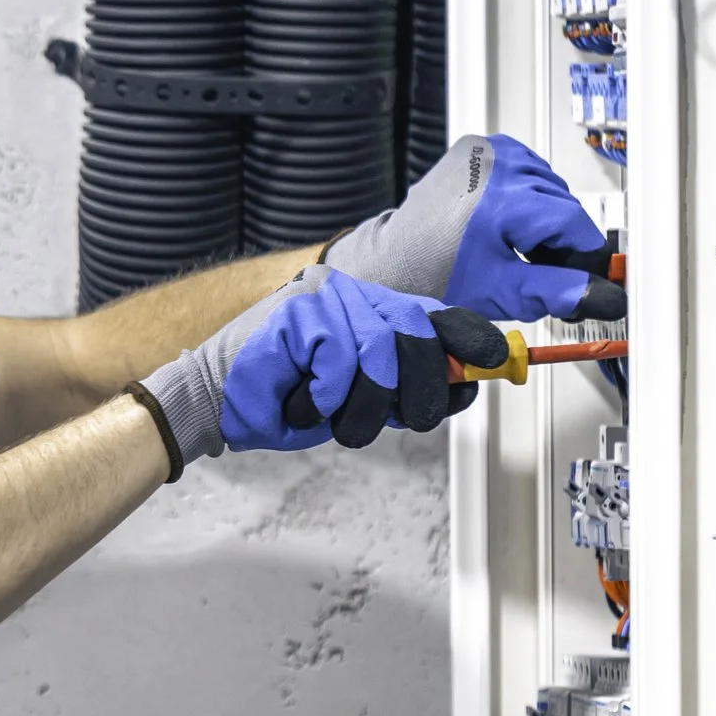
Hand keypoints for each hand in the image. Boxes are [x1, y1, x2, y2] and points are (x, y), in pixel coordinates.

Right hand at [135, 266, 510, 468]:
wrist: (219, 401)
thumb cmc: (287, 400)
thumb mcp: (361, 399)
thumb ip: (409, 389)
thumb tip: (466, 386)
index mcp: (373, 313)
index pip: (437, 316)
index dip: (471, 340)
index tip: (496, 361)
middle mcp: (355, 298)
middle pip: (418, 339)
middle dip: (415, 392)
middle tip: (394, 417)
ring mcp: (326, 301)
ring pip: (380, 357)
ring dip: (359, 406)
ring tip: (331, 413)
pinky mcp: (299, 316)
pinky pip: (339, 365)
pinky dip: (325, 399)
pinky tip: (303, 399)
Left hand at [325, 134, 626, 323]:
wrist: (393, 261)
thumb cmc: (433, 277)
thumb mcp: (503, 292)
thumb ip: (557, 292)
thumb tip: (603, 296)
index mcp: (501, 199)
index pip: (572, 221)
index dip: (584, 254)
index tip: (584, 277)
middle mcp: (494, 166)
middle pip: (562, 202)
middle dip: (561, 239)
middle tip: (542, 270)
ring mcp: (485, 151)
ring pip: (548, 185)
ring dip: (546, 216)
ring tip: (519, 247)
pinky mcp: (478, 147)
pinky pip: (527, 169)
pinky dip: (528, 194)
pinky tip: (509, 220)